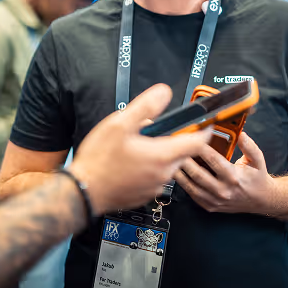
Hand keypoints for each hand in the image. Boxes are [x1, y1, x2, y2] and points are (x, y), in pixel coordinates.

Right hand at [69, 84, 211, 214]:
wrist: (83, 192)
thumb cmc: (99, 160)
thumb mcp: (119, 124)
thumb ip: (146, 106)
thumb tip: (163, 93)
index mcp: (162, 156)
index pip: (197, 142)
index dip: (203, 129)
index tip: (204, 122)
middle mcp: (163, 174)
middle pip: (182, 152)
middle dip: (174, 139)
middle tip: (151, 130)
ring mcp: (155, 187)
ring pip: (168, 164)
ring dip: (160, 153)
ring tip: (136, 146)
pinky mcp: (145, 195)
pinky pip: (156, 176)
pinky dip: (150, 166)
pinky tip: (131, 161)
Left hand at [175, 132, 275, 213]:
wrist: (261, 200)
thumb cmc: (257, 178)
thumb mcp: (258, 160)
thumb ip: (249, 146)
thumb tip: (241, 134)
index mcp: (234, 177)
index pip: (212, 159)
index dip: (200, 147)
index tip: (191, 138)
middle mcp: (223, 190)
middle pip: (197, 173)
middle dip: (184, 159)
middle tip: (174, 148)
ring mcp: (215, 200)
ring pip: (191, 186)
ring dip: (179, 173)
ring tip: (171, 160)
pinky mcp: (210, 206)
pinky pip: (192, 195)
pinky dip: (183, 184)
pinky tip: (177, 174)